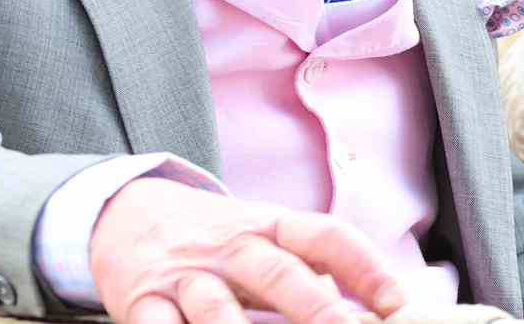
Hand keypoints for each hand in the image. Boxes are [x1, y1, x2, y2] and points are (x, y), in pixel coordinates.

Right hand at [88, 177, 406, 323]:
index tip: (400, 304)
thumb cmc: (215, 240)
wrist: (123, 212)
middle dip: (317, 310)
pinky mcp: (142, 302)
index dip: (367, 269)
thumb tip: (372, 309)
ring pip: (217, 309)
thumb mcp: (264, 238)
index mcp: (270, 226)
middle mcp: (232, 246)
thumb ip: (310, 269)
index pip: (327, 238)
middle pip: (280, 274)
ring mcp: (186, 275)